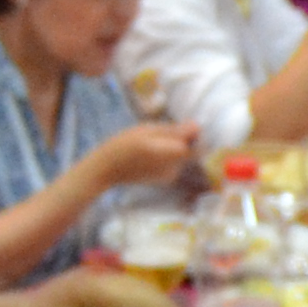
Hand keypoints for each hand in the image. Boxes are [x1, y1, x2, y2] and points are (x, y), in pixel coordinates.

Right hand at [84, 118, 204, 193]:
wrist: (106, 169)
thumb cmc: (125, 145)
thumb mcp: (149, 130)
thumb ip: (175, 130)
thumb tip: (197, 127)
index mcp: (174, 154)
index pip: (200, 146)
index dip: (197, 136)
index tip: (186, 128)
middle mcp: (176, 168)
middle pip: (190, 150)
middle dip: (182, 140)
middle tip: (160, 133)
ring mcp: (170, 176)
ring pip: (181, 156)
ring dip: (172, 148)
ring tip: (151, 143)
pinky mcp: (165, 180)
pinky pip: (173, 164)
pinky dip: (166, 157)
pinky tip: (149, 154)